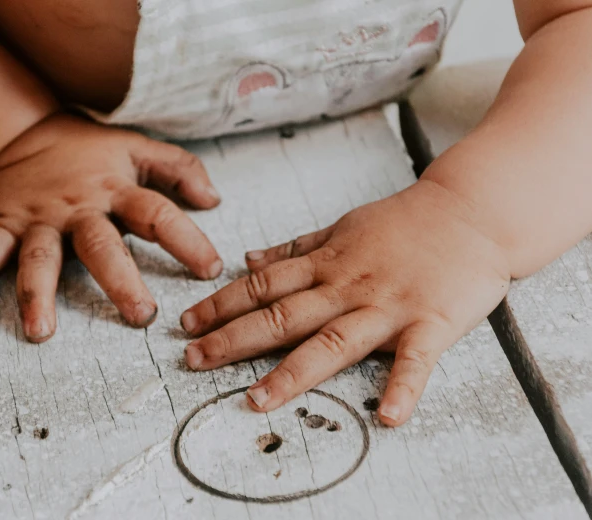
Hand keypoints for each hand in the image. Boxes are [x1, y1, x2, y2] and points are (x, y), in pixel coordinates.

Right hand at [0, 114, 222, 341]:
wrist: (19, 132)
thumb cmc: (86, 150)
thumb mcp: (136, 148)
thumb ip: (179, 168)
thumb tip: (214, 199)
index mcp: (116, 190)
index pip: (158, 214)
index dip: (187, 239)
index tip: (212, 269)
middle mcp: (78, 208)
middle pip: (101, 245)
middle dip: (121, 280)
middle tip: (141, 316)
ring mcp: (36, 218)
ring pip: (38, 257)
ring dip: (37, 294)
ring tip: (41, 332)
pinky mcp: (1, 223)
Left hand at [180, 180, 510, 426]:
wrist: (471, 211)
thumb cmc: (405, 222)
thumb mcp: (342, 226)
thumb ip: (295, 248)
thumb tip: (247, 258)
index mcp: (327, 263)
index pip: (262, 285)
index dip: (221, 304)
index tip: (187, 323)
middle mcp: (348, 286)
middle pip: (283, 315)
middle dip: (233, 338)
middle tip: (193, 359)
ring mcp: (388, 306)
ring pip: (333, 340)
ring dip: (292, 371)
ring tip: (256, 398)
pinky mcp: (431, 323)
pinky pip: (416, 360)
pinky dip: (403, 387)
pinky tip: (388, 416)